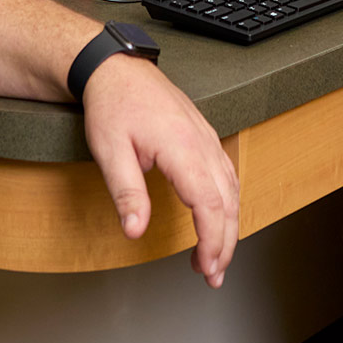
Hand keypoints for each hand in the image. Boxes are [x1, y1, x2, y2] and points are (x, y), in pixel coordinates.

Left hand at [80, 54, 239, 287]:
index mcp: (181, 147)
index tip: (205, 265)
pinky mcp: (203, 135)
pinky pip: (226, 173)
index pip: (209, 204)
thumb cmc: (112, 105)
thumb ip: (127, 193)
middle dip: (225, 242)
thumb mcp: (110, 151)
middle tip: (212, 273)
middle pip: (228, 201)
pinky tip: (220, 216)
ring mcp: (206, 136)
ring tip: (215, 255)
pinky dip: (228, 202)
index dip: (212, 240)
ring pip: (232, 188)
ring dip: (229, 225)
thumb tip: (135, 231)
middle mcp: (201, 142)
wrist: (115, 69)